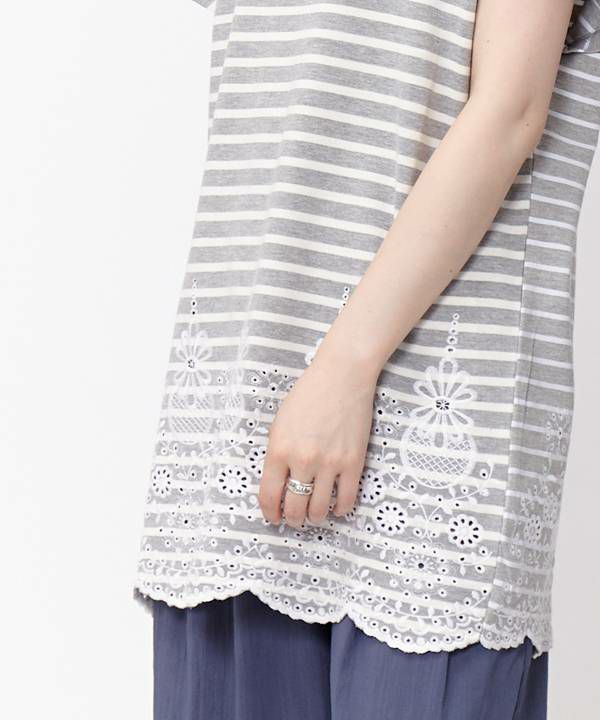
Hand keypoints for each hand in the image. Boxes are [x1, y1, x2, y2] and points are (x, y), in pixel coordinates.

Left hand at [258, 348, 377, 527]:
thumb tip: (278, 487)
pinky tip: (335, 506)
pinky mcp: (354, 463)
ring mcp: (330, 463)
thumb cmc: (307, 396)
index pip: (269, 496)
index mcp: (279, 450)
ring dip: (314, 517)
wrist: (342, 377)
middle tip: (293, 518)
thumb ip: (277, 456)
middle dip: (291, 519)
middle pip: (294, 508)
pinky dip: (340, 510)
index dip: (270, 513)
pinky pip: (347, 500)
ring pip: (319, 510)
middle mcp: (303, 461)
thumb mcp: (280, 425)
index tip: (273, 517)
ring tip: (313, 514)